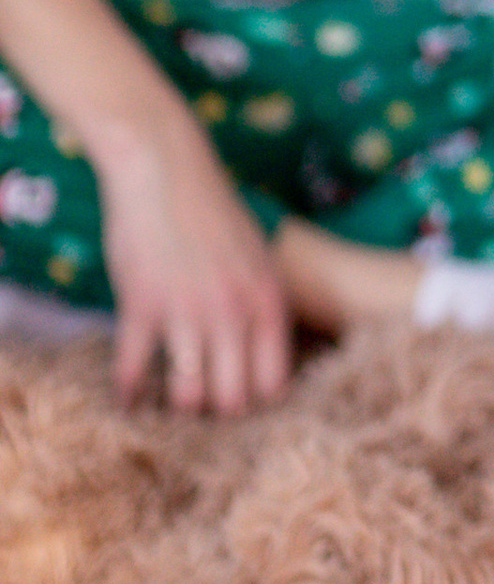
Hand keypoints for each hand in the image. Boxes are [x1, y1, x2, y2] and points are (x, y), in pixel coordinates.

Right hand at [97, 123, 293, 417]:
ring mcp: (188, 313)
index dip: (259, 403)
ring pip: (190, 397)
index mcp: (268, 302)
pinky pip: (134, 370)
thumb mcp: (258, 257)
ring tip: (171, 409)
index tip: (243, 405)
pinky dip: (130, 393)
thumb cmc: (213, 212)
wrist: (165, 168)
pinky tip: (128, 400)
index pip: (275, 382)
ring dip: (179, 409)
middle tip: (207, 414)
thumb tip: (268, 352)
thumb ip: (263, 304)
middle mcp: (234, 314)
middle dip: (220, 414)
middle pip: (234, 399)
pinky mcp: (142, 307)